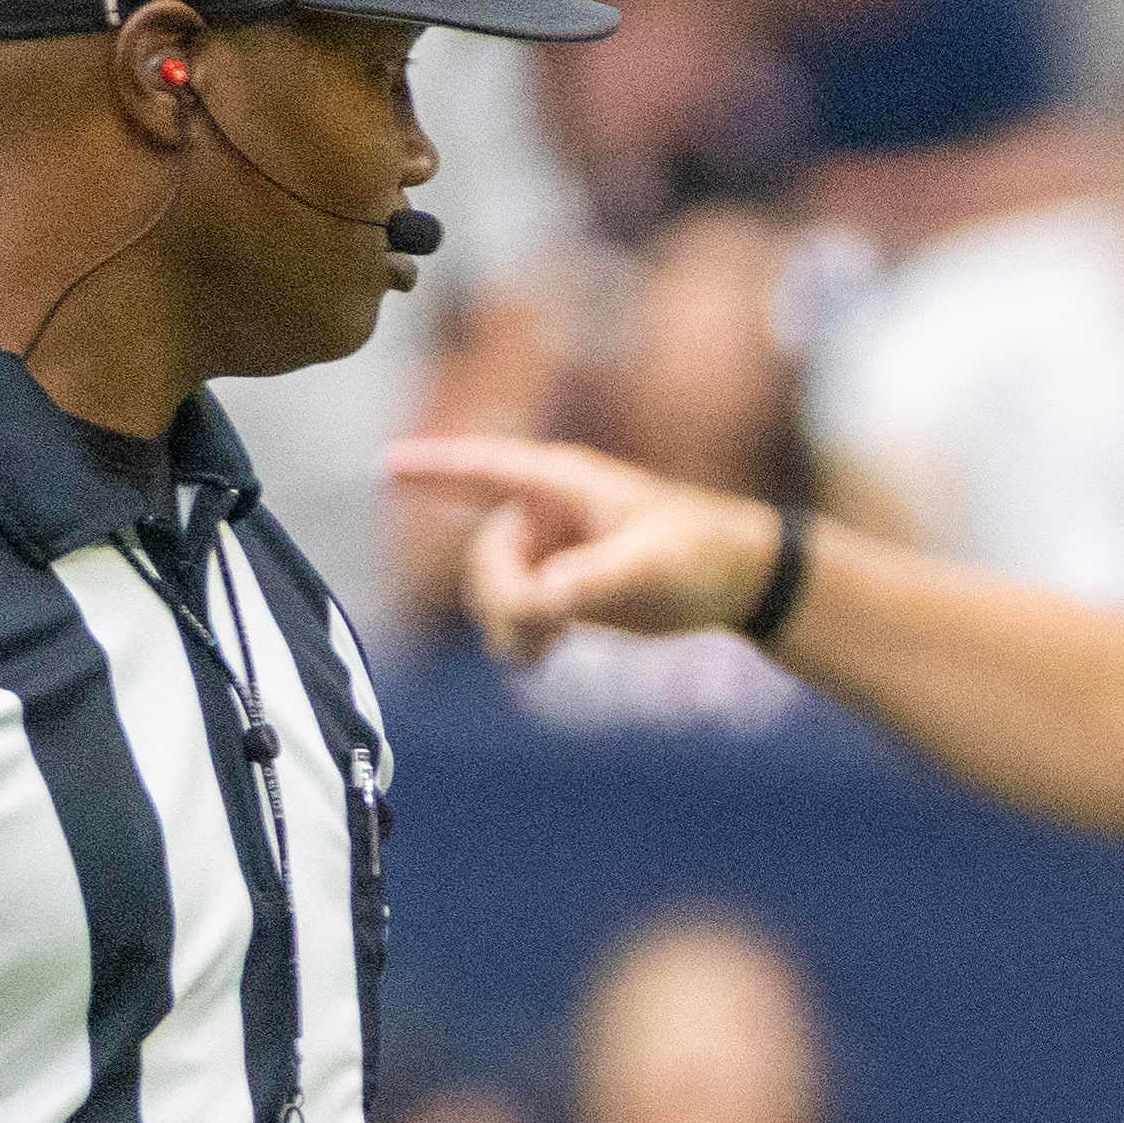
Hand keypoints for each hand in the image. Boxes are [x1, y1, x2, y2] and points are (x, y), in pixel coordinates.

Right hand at [387, 435, 785, 665]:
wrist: (739, 582)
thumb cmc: (703, 554)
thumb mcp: (650, 566)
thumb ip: (591, 582)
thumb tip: (536, 604)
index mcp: (563, 484)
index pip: (485, 468)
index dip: (434, 468)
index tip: (384, 465)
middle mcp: (548, 514)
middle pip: (487, 557)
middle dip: (499, 598)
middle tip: (529, 636)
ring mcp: (552, 550)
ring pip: (497, 590)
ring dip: (508, 623)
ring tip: (538, 653)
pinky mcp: (563, 585)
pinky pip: (518, 611)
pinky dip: (521, 635)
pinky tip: (538, 657)